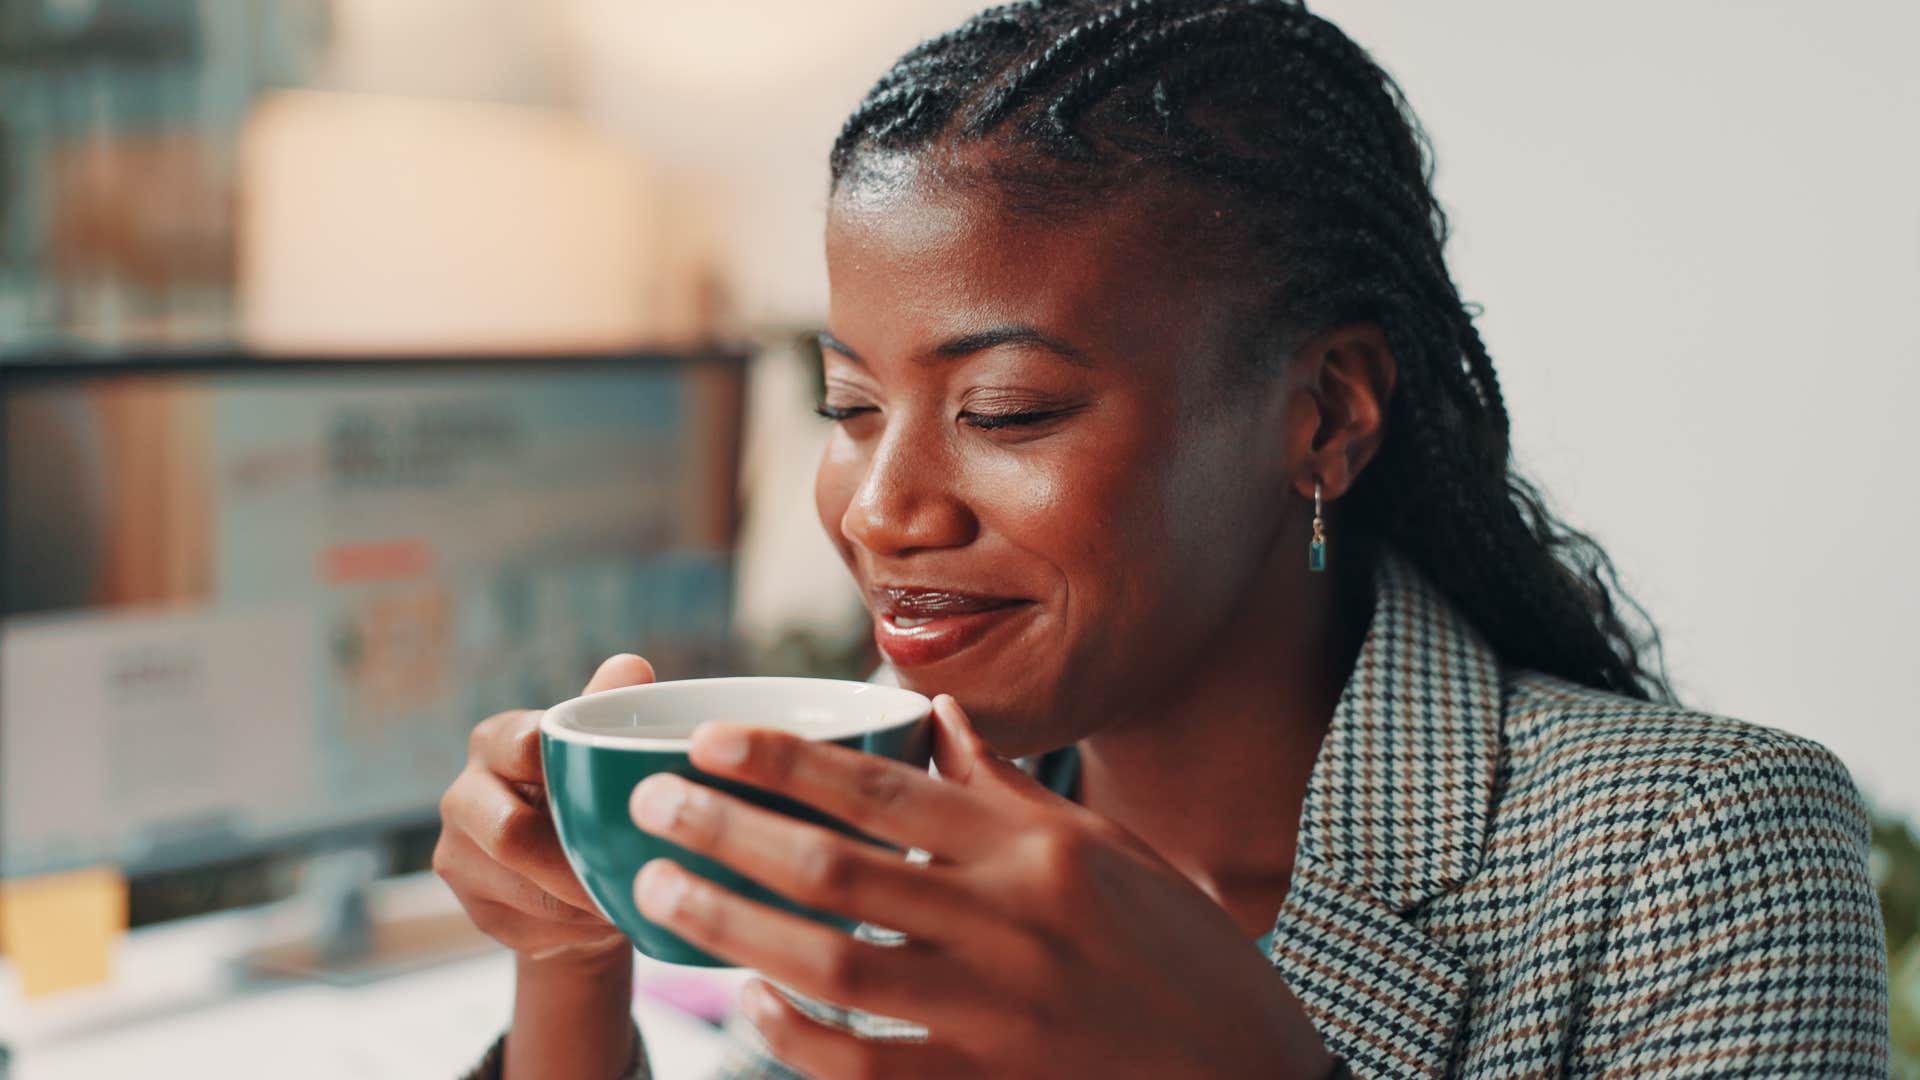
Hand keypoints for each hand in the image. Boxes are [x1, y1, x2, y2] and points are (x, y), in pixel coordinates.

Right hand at [435, 653, 656, 965]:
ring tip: (634, 895)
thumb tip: (633, 667)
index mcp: (494, 741)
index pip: (520, 746)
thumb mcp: (598, 745)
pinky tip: (606, 917)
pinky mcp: (474, 911)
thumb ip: (609, 706)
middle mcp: (462, 796)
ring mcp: (458, 857)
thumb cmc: (587, 787)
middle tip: (636, 871)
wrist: (565, 864)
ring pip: (523, 890)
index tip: (616, 788)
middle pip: (510, 833)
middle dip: (577, 860)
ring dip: (584, 899)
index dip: (563, 767)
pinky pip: (528, 928)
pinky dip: (576, 928)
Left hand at [626, 694, 1335, 1078]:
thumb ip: (1013, 790)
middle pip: (837, 868)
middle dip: (729, 832)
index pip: (885, 789)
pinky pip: (865, 1065)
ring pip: (834, 962)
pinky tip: (749, 1003)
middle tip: (651, 806)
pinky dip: (796, 1036)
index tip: (709, 740)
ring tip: (662, 894)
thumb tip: (939, 716)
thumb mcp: (1111, 849)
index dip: (785, 761)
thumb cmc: (1181, 955)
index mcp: (1040, 849)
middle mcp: (1011, 921)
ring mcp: (996, 1012)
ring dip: (734, 926)